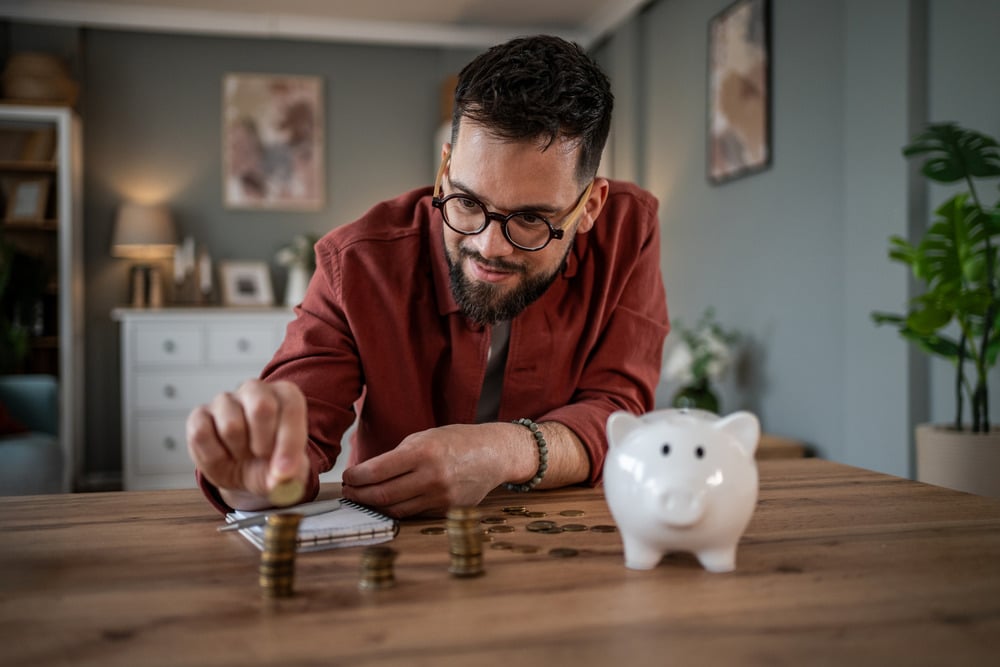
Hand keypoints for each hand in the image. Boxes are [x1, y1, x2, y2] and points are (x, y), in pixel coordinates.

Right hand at [186, 379, 309, 508]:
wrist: (244, 470)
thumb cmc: (272, 461)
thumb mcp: (289, 471)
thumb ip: (290, 473)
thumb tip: (280, 478)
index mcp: (286, 395)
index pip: (291, 407)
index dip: (289, 442)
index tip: (285, 470)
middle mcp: (255, 390)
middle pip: (261, 407)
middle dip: (263, 442)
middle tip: (262, 456)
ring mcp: (225, 400)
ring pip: (231, 426)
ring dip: (238, 451)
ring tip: (243, 454)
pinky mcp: (199, 415)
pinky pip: (201, 435)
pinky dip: (213, 455)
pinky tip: (223, 455)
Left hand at [340, 423, 519, 517]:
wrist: (494, 453)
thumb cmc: (456, 441)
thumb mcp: (424, 437)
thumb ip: (397, 455)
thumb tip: (366, 473)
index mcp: (423, 452)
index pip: (377, 471)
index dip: (355, 477)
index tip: (347, 477)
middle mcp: (432, 477)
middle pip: (383, 495)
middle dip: (359, 495)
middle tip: (349, 491)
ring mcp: (441, 497)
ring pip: (396, 510)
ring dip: (375, 506)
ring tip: (364, 498)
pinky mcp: (447, 510)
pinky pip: (414, 513)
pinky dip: (397, 509)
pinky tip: (388, 503)